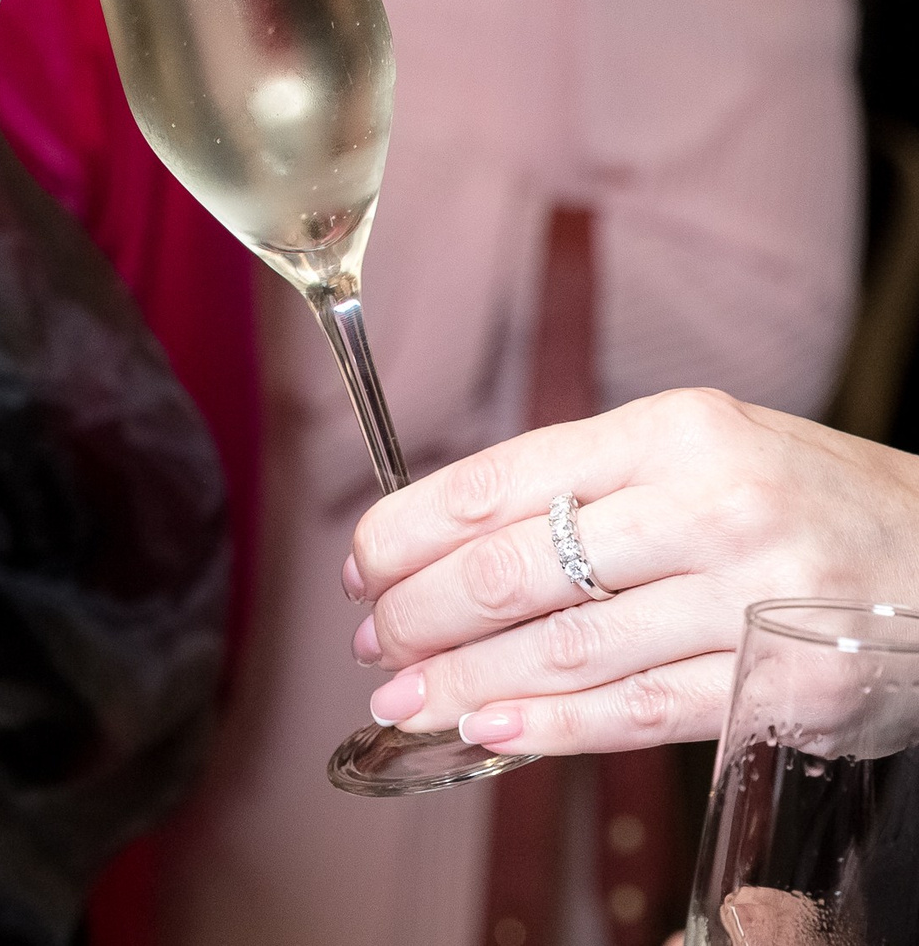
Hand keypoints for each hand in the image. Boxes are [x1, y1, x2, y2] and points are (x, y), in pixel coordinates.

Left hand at [347, 389, 918, 753]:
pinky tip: (487, 729)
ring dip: (462, 682)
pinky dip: (548, 726)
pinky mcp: (783, 686)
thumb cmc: (799, 501)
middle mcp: (710, 506)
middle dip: (421, 615)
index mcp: (671, 431)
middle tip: (374, 645)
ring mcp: (750, 599)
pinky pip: (636, 711)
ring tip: (402, 699)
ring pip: (564, 649)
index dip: (406, 533)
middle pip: (516, 570)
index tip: (361, 568)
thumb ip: (582, 487)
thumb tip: (441, 544)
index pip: (497, 483)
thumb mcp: (698, 452)